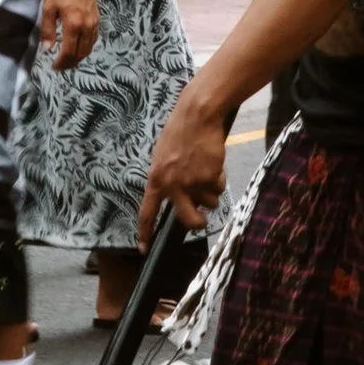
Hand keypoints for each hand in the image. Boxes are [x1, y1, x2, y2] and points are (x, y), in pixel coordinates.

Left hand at [40, 0, 99, 70]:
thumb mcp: (49, 7)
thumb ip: (48, 29)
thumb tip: (48, 48)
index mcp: (73, 24)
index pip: (68, 51)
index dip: (61, 63)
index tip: (54, 67)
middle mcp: (85, 27)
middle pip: (80, 54)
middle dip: (70, 63)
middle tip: (60, 67)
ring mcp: (93, 24)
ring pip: (88, 49)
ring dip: (78, 58)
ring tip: (68, 61)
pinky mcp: (97, 20)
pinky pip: (93, 40)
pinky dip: (86, 48)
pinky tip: (78, 48)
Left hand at [140, 85, 227, 237]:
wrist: (197, 115)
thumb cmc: (181, 132)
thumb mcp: (164, 156)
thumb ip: (167, 178)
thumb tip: (176, 198)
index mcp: (156, 179)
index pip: (147, 211)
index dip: (145, 232)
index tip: (143, 249)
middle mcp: (172, 185)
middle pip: (188, 219)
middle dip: (198, 221)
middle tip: (202, 218)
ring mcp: (191, 182)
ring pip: (209, 201)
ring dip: (212, 189)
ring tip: (206, 167)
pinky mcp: (209, 177)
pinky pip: (219, 187)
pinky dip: (220, 177)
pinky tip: (213, 160)